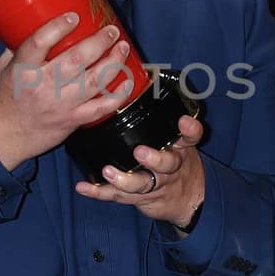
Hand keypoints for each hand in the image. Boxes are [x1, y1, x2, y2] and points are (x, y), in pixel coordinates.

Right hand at [0, 12, 134, 169]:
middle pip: (76, 60)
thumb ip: (18, 50)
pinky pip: (100, 108)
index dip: (57, 28)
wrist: (1, 137)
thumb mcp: (2, 70)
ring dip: (113, 63)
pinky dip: (118, 95)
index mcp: (22, 70)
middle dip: (99, 42)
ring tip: (123, 48)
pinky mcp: (72, 120)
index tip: (74, 16)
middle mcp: (43, 87)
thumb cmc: (1, 100)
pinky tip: (127, 82)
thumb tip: (31, 25)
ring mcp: (60, 105)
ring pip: (94, 82)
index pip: (39, 43)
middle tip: (111, 31)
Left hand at [74, 113, 205, 227]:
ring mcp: (156, 184)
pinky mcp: (139, 198)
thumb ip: (163, 117)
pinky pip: (118, 196)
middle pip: (167, 163)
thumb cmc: (174, 159)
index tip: (183, 121)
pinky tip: (83, 187)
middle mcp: (171, 166)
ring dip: (124, 179)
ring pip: (142, 184)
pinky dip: (99, 192)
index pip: (191, 137)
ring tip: (108, 171)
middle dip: (154, 159)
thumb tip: (143, 76)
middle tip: (139, 152)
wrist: (186, 199)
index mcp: (180, 147)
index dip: (189, 130)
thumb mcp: (177, 139)